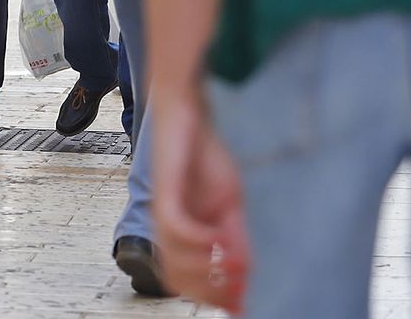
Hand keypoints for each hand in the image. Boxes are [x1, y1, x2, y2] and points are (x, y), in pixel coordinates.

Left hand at [152, 89, 249, 310]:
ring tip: (234, 268)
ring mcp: (164, 210)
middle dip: (210, 291)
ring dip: (206, 271)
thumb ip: (236, 238)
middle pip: (177, 279)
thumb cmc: (205, 155)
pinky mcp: (165, 190)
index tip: (241, 308)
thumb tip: (245, 276)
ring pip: (173, 260)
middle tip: (240, 293)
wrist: (187, 111)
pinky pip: (175, 227)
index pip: (188, 282)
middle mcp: (169, 228)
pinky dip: (199, 241)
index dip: (213, 297)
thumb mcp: (231, 204)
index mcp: (183, 235)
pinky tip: (219, 240)